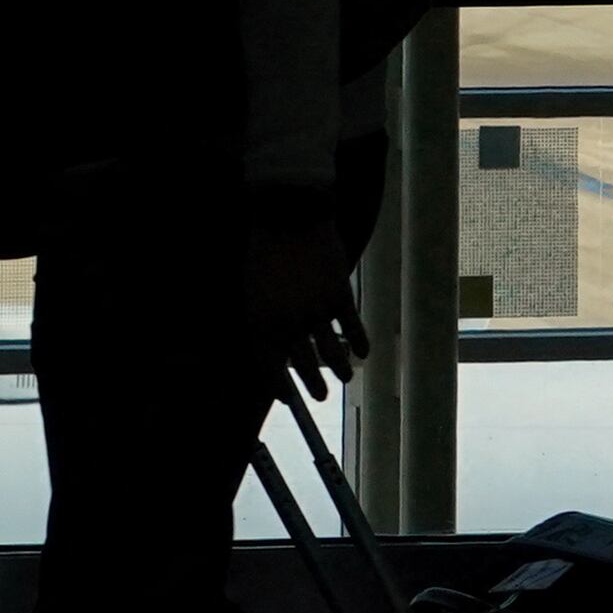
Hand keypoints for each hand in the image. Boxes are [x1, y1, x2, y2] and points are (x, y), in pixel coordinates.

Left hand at [240, 183, 362, 396]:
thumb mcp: (249, 286)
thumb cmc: (263, 249)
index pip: (267, 363)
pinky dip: (358, 342)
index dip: (278, 383)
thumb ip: (258, 316)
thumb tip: (266, 343)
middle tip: (319, 397)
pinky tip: (362, 352)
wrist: (288, 214)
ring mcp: (314, 308)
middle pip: (301, 362)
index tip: (287, 398)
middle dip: (311, 383)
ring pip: (330, 351)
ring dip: (338, 367)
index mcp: (259, 318)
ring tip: (343, 379)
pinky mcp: (338, 294)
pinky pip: (351, 327)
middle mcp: (287, 320)